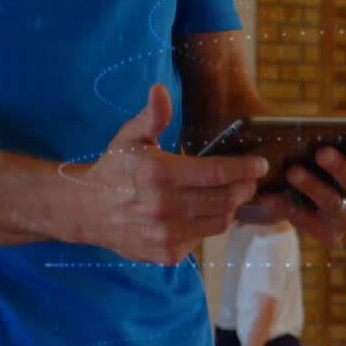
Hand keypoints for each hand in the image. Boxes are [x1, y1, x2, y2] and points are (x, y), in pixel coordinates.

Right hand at [67, 84, 267, 263]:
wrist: (85, 211)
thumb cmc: (113, 169)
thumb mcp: (129, 138)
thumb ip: (151, 117)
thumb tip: (160, 90)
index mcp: (158, 174)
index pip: (217, 173)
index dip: (244, 168)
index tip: (260, 164)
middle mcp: (163, 207)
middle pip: (225, 200)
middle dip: (244, 188)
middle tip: (249, 180)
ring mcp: (166, 234)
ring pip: (219, 221)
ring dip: (230, 207)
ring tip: (230, 194)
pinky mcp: (167, 254)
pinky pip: (202, 239)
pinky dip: (207, 224)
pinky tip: (202, 212)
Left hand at [245, 107, 345, 245]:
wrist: (297, 181)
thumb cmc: (329, 152)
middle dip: (342, 170)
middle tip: (321, 152)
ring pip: (336, 206)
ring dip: (314, 188)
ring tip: (292, 171)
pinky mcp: (329, 235)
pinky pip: (309, 223)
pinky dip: (288, 208)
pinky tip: (270, 194)